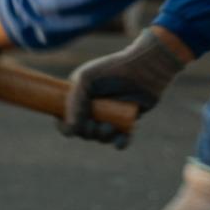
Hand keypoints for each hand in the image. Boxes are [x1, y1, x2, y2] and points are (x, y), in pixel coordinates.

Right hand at [62, 28, 185, 146]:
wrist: (144, 67)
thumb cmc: (114, 69)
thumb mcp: (87, 78)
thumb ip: (74, 103)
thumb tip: (71, 130)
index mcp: (80, 97)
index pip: (66, 118)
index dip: (65, 126)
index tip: (70, 127)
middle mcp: (94, 108)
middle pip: (83, 131)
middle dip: (88, 132)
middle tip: (96, 125)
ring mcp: (111, 115)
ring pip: (101, 137)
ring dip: (103, 136)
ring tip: (110, 127)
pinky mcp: (127, 121)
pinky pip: (121, 140)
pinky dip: (120, 143)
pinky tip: (121, 139)